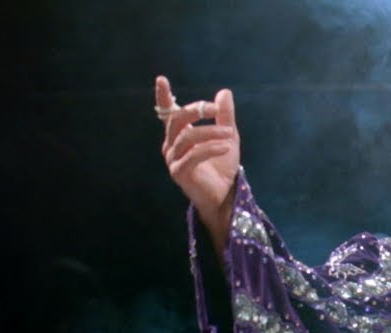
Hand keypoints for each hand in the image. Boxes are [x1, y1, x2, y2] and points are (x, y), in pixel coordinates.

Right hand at [155, 76, 239, 236]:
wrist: (225, 194)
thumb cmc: (222, 166)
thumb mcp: (228, 136)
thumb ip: (225, 116)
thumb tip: (224, 92)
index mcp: (180, 135)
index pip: (168, 113)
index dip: (163, 97)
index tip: (161, 79)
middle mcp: (172, 145)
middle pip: (176, 120)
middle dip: (196, 111)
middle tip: (216, 109)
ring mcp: (173, 159)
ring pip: (188, 137)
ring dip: (211, 132)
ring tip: (229, 134)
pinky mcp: (180, 172)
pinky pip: (194, 155)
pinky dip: (211, 148)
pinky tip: (226, 147)